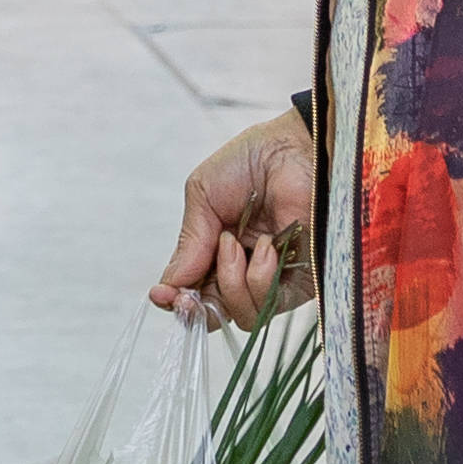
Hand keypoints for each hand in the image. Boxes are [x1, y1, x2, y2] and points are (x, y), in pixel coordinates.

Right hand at [152, 111, 317, 324]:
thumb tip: (169, 284)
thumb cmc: (251, 162)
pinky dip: (260, 280)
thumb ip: (190, 243)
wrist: (296, 149)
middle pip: (213, 311)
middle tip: (186, 295)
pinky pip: (270, 305)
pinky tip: (265, 247)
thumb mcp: (203, 196)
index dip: (176, 299)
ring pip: (241, 314)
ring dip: (230, 282)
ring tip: (234, 244)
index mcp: (215, 249)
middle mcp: (242, 268)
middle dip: (196, 306)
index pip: (192, 289)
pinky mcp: (300, 281)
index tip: (162, 295)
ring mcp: (271, 277)